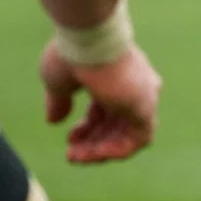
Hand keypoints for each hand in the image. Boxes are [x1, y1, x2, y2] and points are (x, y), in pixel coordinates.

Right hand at [40, 41, 161, 163]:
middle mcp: (136, 86)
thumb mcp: (58, 81)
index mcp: (117, 75)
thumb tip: (54, 121)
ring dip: (100, 151)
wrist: (88, 44)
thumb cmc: (72, 54)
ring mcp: (143, 96)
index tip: (68, 135)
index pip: (107, 109)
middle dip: (93, 141)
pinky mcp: (146, 107)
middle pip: (117, 123)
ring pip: (127, 134)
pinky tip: (92, 153)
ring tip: (75, 157)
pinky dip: (115, 150)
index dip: (88, 127)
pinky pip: (138, 139)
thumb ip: (59, 101)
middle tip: (71, 153)